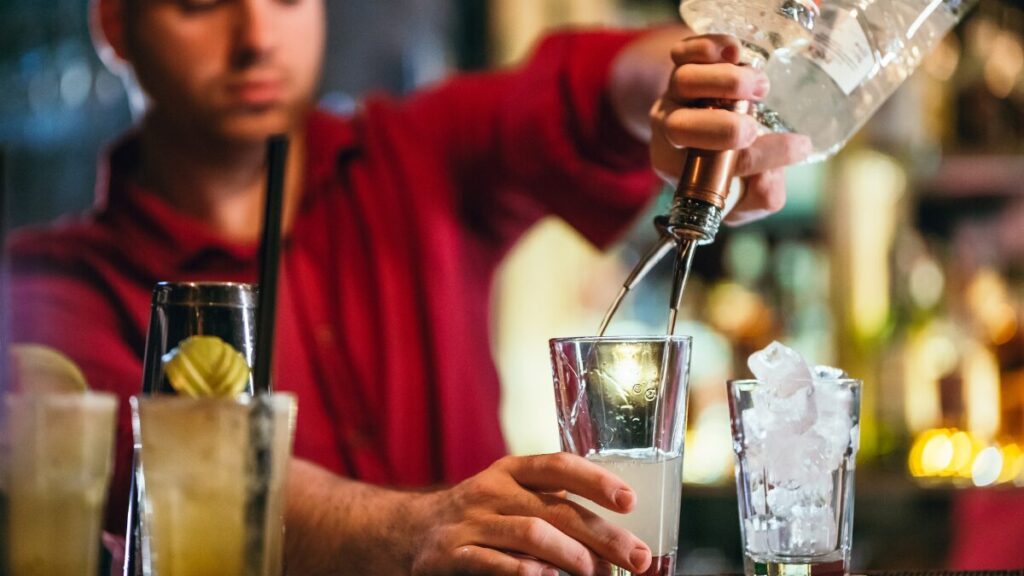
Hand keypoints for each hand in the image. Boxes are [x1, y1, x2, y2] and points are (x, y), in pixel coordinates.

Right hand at [408, 453, 651, 574]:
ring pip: (530, 532)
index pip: (559, 466)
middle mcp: (492, 490)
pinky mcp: (450, 555)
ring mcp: (470, 522)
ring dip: (571, 555)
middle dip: (603, 535)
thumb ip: (553, 507)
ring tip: (598, 573)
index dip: (596, 480)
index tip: (630, 501)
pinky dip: (523, 571)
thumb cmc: (480, 517)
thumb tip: (614, 541)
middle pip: (555, 508)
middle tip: (637, 558)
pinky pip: (491, 562)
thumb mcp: (512, 497)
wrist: (409, 531)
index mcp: (512, 471)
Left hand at [649, 34, 811, 224]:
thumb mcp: (746, 187)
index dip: (756, 160)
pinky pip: (683, 52)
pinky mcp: (682, 62)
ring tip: (761, 87)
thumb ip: (762, 195)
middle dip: (723, 128)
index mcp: (678, 166)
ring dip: (727, 84)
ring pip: (685, 83)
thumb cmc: (730, 155)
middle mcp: (669, 129)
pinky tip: (734, 52)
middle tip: (757, 127)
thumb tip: (770, 180)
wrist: (711, 111)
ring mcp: (674, 93)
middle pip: (679, 127)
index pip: (708, 170)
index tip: (797, 147)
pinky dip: (707, 48)